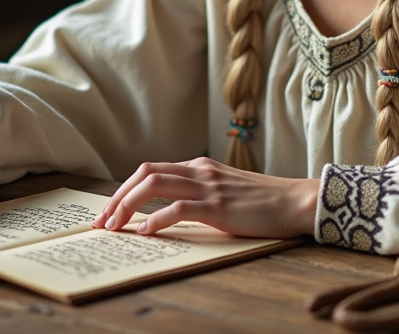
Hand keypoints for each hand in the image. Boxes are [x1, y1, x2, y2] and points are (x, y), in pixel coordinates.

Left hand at [91, 156, 319, 238]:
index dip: (124, 190)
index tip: (109, 212)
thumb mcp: (225, 191)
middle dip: (117, 197)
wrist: (295, 201)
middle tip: (102, 221)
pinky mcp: (219, 206)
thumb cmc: (263, 202)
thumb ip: (199, 194)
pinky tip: (145, 233)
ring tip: (115, 227)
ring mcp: (208, 186)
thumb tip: (167, 214)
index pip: (150, 170)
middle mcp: (199, 170)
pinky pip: (179, 208)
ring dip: (128, 206)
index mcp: (199, 166)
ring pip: (155, 185)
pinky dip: (156, 219)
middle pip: (145, 173)